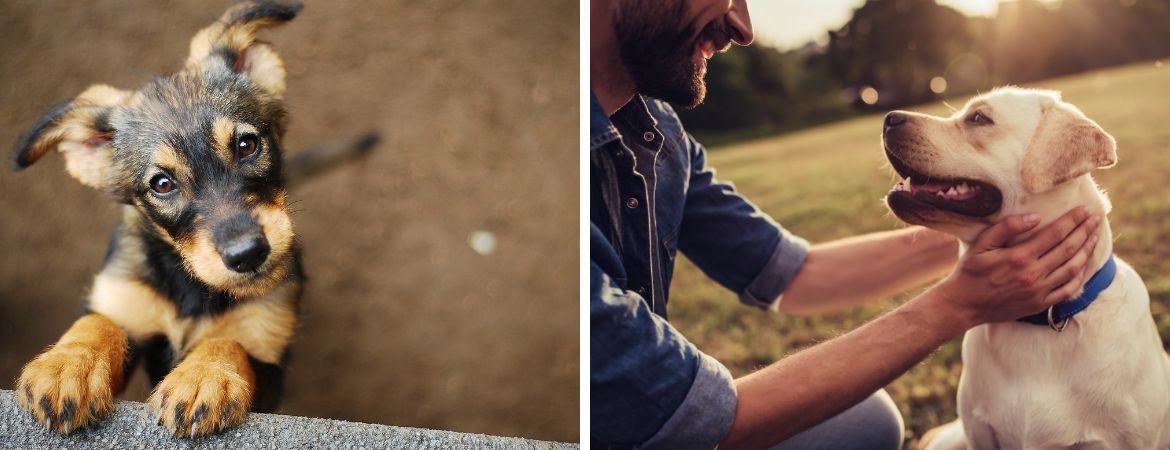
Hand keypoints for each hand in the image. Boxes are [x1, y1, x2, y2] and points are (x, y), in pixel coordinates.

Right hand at [932, 206, 1099, 327]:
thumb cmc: (970, 271)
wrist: (964, 305)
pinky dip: (1080, 276)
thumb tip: (1035, 217)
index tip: (1084, 210)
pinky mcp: (1040, 304)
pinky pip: (1068, 290)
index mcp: (1019, 257)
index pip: (1055, 234)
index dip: (1072, 220)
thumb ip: (1006, 228)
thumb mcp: (981, 244)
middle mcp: (1033, 274)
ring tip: (1094, 237)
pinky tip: (1084, 265)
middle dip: (1085, 231)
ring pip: (1072, 268)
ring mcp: (1039, 291)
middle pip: (1068, 249)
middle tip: (1096, 219)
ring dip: (1086, 251)